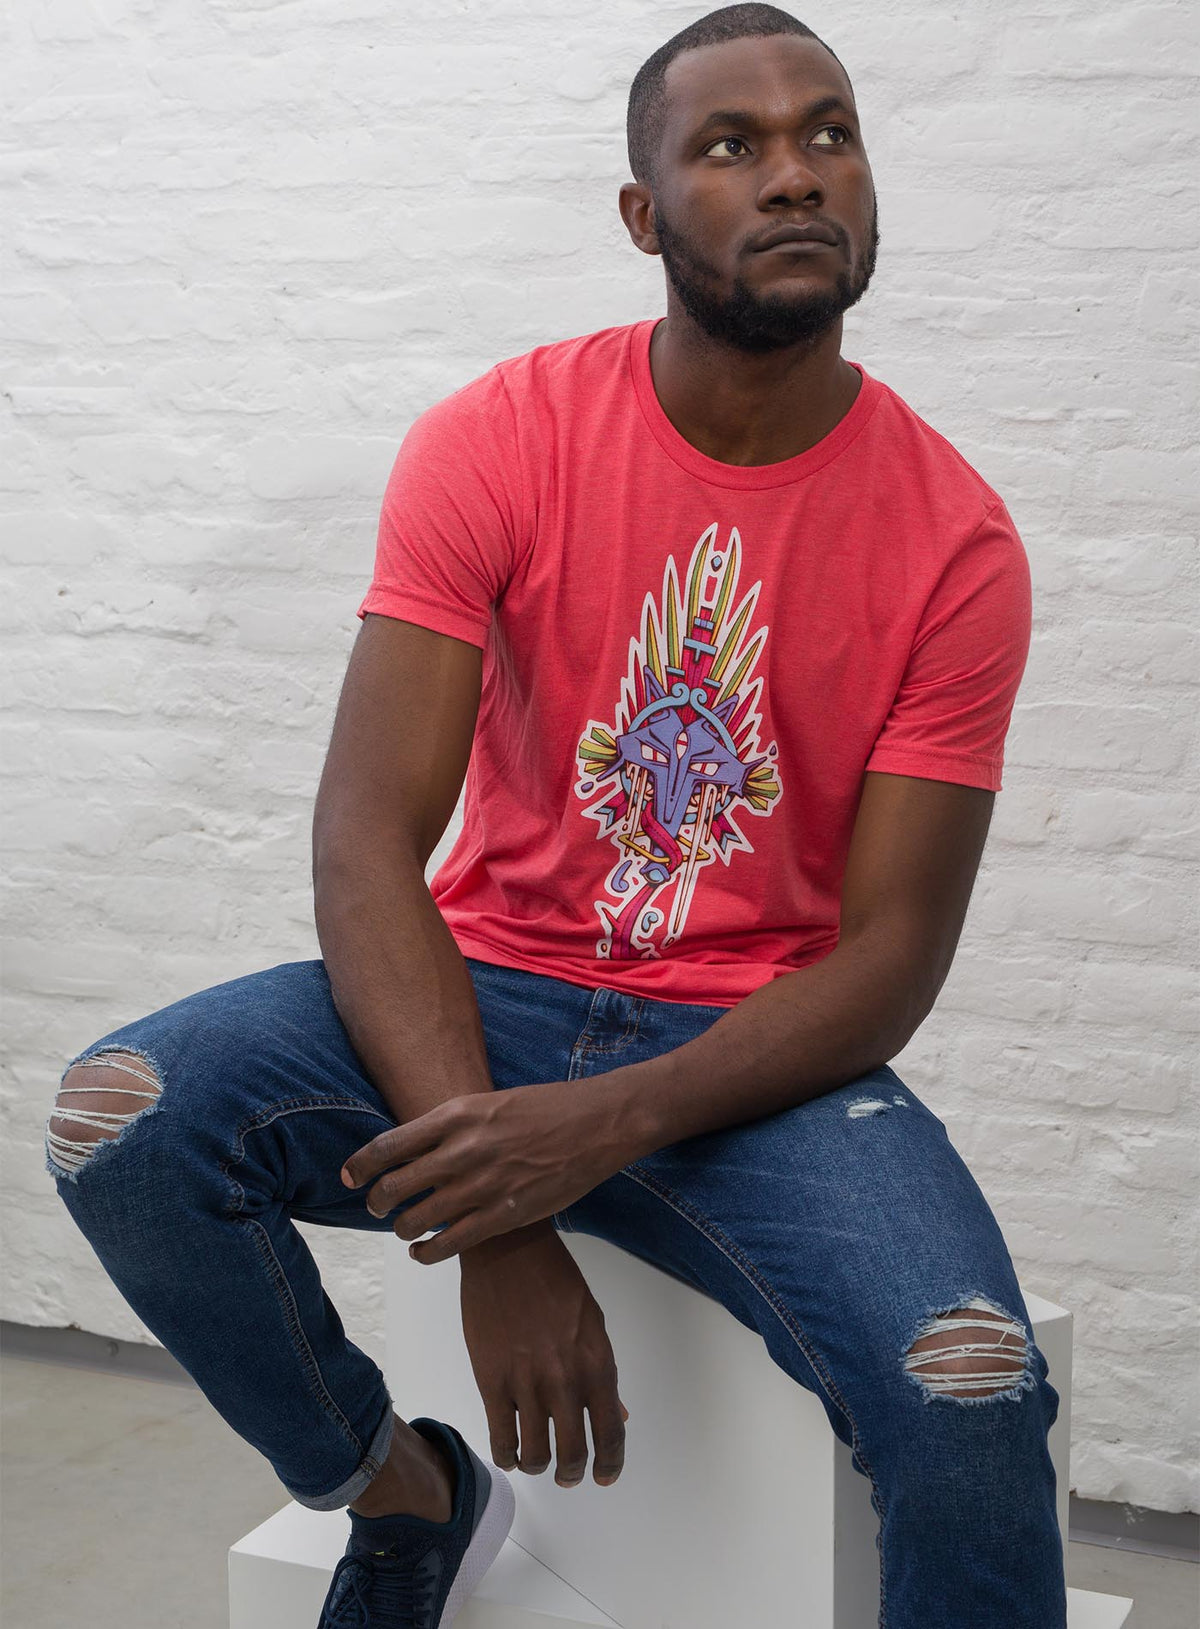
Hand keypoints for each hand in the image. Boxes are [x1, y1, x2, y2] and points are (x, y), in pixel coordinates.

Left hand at [340, 1080, 627, 1264]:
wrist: (596, 1123)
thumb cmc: (545, 1108)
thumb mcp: (489, 1102)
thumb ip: (450, 1125)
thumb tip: (414, 1148)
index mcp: (457, 1114)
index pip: (388, 1144)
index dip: (360, 1165)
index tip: (349, 1176)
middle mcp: (463, 1149)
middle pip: (394, 1185)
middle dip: (375, 1201)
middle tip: (374, 1206)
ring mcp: (483, 1185)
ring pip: (416, 1219)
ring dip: (400, 1228)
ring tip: (402, 1229)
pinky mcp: (504, 1214)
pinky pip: (450, 1244)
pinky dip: (427, 1253)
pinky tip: (423, 1252)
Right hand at [459, 1224, 629, 1487]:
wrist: (508, 1252)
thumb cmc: (555, 1280)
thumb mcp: (592, 1321)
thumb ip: (603, 1373)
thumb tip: (617, 1414)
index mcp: (597, 1364)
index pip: (610, 1433)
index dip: (609, 1464)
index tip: (604, 1476)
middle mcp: (566, 1380)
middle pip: (572, 1452)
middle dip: (571, 1472)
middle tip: (567, 1475)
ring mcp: (526, 1383)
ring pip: (536, 1453)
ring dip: (539, 1465)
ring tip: (537, 1461)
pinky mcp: (491, 1381)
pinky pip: (500, 1438)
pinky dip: (507, 1455)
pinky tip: (510, 1451)